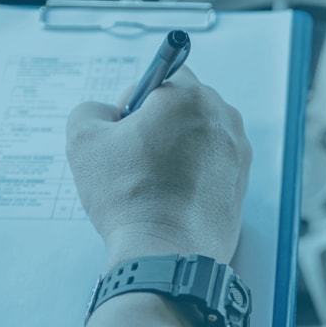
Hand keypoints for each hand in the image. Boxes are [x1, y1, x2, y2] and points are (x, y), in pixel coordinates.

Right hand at [66, 67, 251, 267]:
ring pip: (201, 135)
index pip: (164, 73)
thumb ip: (90, 110)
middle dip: (160, 122)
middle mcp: (222, 119)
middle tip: (135, 155)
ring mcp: (238, 152)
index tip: (126, 124)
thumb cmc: (131, 199)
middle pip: (186, 104)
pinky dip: (195, 172)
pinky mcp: (242, 182)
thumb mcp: (83, 142)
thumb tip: (105, 113)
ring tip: (154, 180)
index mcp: (189, 97)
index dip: (138, 97)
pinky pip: (214, 164)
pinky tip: (172, 195)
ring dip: (178, 147)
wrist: (167, 253)